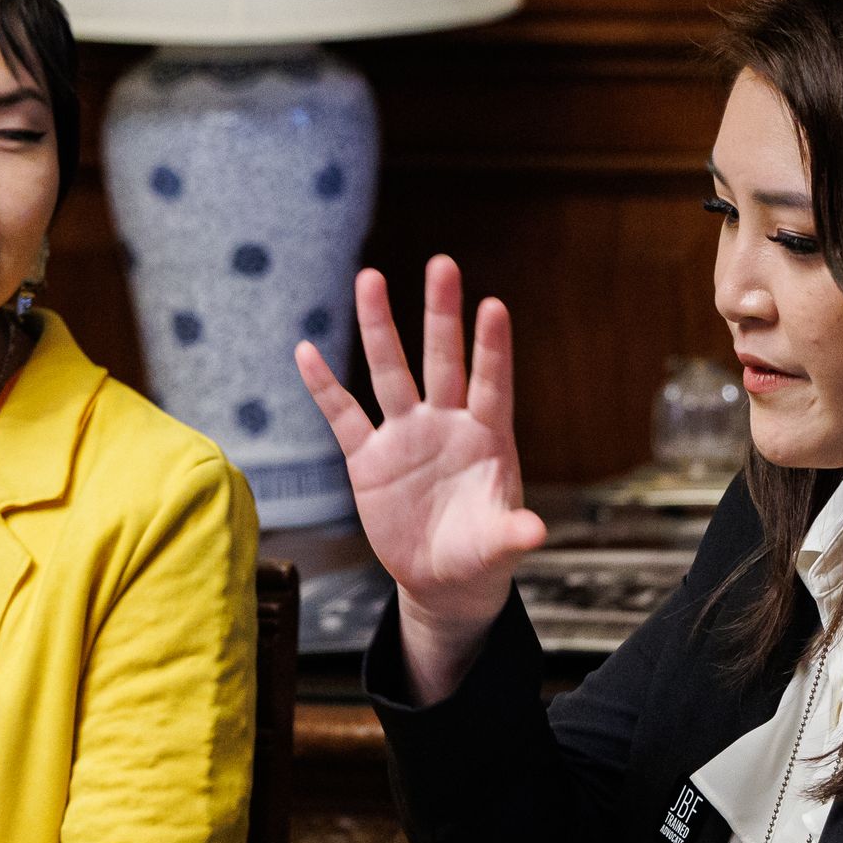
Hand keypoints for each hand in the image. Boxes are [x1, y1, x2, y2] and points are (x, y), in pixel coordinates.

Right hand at [293, 258, 549, 700]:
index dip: (492, 348)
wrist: (443, 577)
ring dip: (379, 328)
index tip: (493, 306)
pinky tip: (306, 350)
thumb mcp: (499, 547)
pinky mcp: (369, 459)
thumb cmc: (481, 553)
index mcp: (487, 438)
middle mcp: (446, 424)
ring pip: (390, 373)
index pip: (493, 384)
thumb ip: (513, 534)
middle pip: (443, 360)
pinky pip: (343, 415)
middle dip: (441, 314)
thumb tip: (536, 533)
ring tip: (370, 278)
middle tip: (442, 264)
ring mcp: (406, 436)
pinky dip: (323, 386)